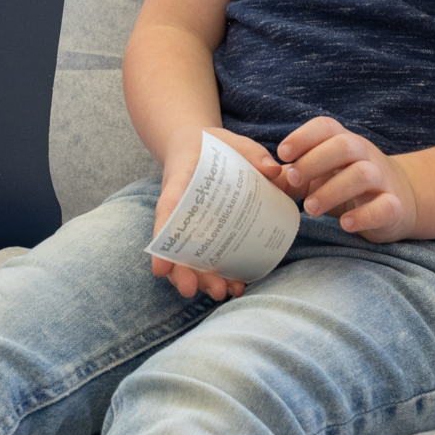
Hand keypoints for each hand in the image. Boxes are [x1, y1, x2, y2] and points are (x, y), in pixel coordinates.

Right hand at [147, 124, 278, 300]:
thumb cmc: (211, 145)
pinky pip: (209, 255)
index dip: (162, 239)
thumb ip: (252, 153)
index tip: (160, 269)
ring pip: (190, 257)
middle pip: (175, 246)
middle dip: (183, 272)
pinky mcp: (208, 232)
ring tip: (223, 292)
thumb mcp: (231, 141)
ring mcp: (192, 224)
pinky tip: (238, 285)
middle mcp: (181, 209)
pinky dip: (221, 273)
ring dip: (202, 278)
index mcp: (179, 183)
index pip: (167, 211)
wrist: (198, 145)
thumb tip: (274, 170)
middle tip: (192, 290)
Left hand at [277, 117, 418, 241]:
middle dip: (315, 161)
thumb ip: (295, 175)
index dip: (303, 136)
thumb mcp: (322, 174)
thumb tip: (264, 177)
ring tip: (310, 209)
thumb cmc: (348, 183)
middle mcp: (365, 155)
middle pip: (344, 146)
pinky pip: (384, 206)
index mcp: (345, 142)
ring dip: (332, 190)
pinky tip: (344, 224)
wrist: (401, 200)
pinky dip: (363, 215)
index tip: (282, 153)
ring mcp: (382, 179)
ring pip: (362, 174)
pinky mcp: (394, 206)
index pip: (326, 127)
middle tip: (293, 180)